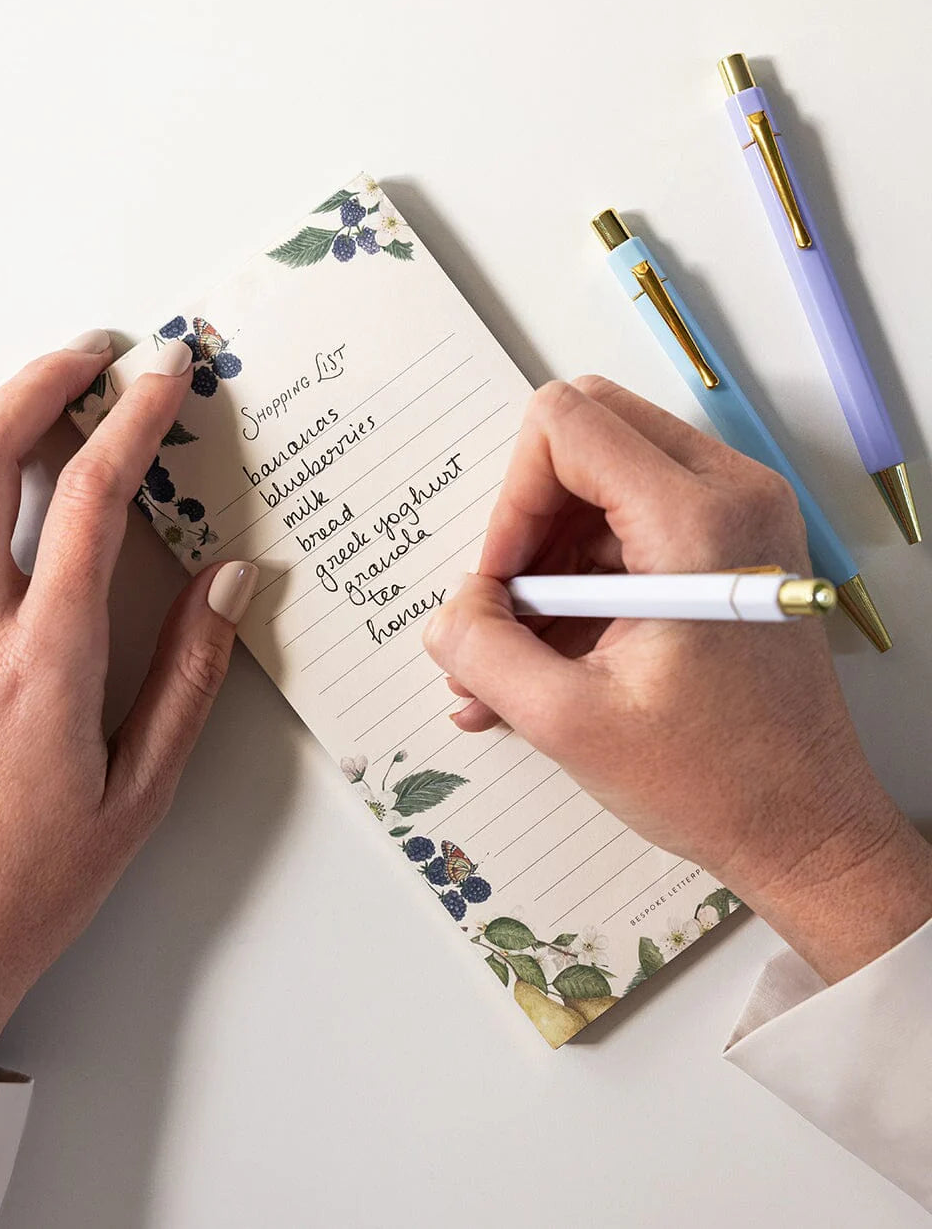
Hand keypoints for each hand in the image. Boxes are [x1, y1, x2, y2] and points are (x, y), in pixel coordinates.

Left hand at [0, 331, 258, 1078]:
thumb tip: (227, 584)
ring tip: (29, 393)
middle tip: (93, 353)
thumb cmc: (27, 884)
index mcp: (42, 661)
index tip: (163, 374)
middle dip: (44, 377)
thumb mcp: (139, 794)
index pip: (92, 497)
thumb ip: (187, 677)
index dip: (133, 416)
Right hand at [423, 378, 931, 981]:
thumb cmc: (716, 782)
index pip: (565, 425)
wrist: (806, 829)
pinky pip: (630, 524)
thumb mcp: (569, 723)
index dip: (510, 504)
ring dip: (547, 560)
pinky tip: (546, 661)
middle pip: (587, 432)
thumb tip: (448, 613)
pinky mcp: (731, 548)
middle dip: (528, 517)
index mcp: (697, 519)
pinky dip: (580, 581)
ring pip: (603, 480)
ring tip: (512, 658)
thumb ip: (483, 651)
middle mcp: (731, 493)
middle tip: (508, 604)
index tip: (501, 586)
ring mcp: (738, 516)